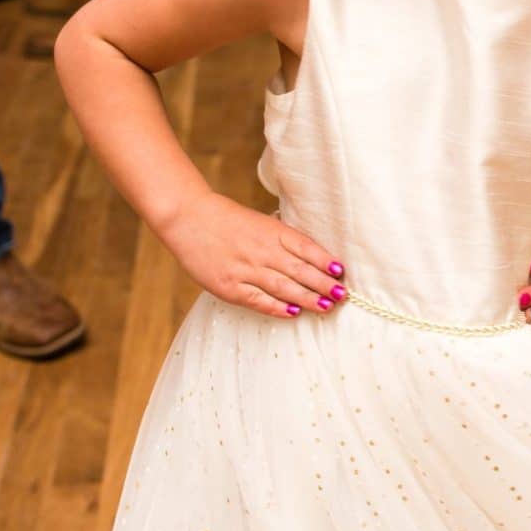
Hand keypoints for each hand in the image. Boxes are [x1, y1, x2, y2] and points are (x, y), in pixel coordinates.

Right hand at [159, 192, 346, 318]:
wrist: (189, 218)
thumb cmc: (225, 218)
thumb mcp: (258, 221)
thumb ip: (279, 236)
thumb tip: (306, 252)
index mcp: (271, 230)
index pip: (305, 247)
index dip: (324, 260)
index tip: (341, 271)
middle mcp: (262, 250)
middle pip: (300, 270)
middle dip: (323, 284)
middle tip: (342, 295)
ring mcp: (245, 269)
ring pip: (284, 287)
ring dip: (307, 298)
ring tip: (326, 307)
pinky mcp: (229, 286)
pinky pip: (258, 300)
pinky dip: (277, 307)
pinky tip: (292, 312)